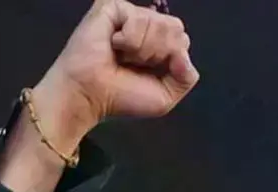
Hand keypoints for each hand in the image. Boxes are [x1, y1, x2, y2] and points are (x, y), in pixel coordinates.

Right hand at [33, 0, 198, 146]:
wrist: (90, 96)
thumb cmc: (120, 98)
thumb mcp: (166, 97)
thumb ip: (187, 77)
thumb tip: (184, 55)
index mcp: (159, 45)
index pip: (183, 41)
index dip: (171, 61)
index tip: (147, 73)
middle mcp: (145, 27)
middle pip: (176, 29)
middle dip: (159, 53)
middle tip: (134, 64)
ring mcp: (129, 16)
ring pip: (160, 24)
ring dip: (142, 49)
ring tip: (121, 56)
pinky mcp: (113, 8)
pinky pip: (138, 18)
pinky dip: (130, 39)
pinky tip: (114, 46)